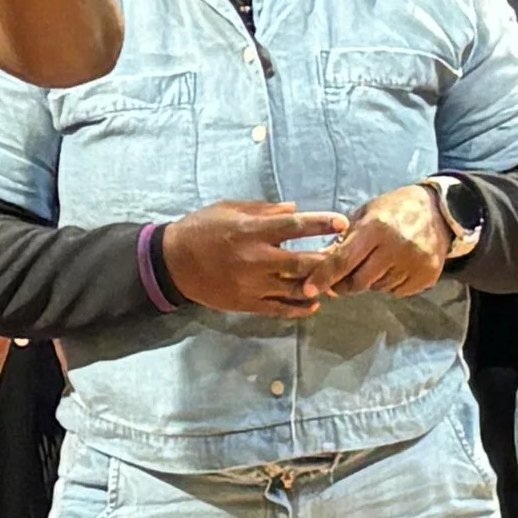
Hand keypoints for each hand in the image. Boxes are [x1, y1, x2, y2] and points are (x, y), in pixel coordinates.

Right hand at [160, 200, 346, 317]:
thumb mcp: (229, 209)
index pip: (294, 226)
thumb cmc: (201, 229)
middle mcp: (256, 259)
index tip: (342, 222)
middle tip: (344, 256)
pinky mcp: (247, 303)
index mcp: (251, 231)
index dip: (321, 223)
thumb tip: (294, 209)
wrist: (172, 263)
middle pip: (302, 262)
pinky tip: (313, 303)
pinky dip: (300, 308)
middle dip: (328, 260)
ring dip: (318, 286)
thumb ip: (263, 210)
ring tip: (334, 281)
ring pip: (296, 289)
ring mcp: (252, 285)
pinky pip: (280, 309)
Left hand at [320, 184, 449, 298]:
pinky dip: (390, 284)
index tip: (308, 289)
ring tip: (376, 263)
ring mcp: (414, 264)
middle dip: (344, 285)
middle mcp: (396, 247)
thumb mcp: (366, 215)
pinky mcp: (427, 276)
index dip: (323, 277)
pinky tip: (394, 267)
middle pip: (360, 281)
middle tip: (338, 283)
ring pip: (378, 288)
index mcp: (377, 228)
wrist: (438, 211)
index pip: (344, 260)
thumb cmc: (395, 209)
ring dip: (370, 281)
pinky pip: (397, 291)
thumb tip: (321, 263)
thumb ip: (344, 239)